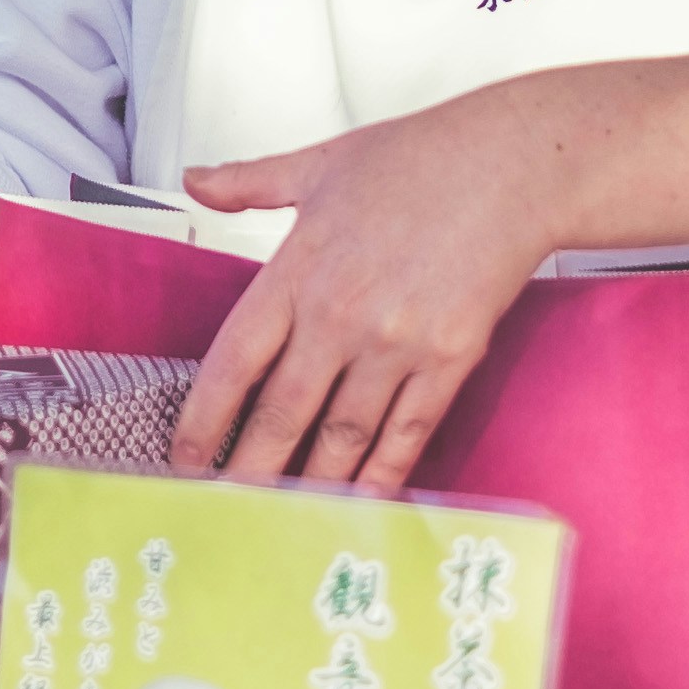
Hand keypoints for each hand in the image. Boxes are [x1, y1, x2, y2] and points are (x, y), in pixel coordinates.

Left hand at [176, 95, 557, 492]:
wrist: (506, 166)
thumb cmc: (412, 158)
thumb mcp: (318, 163)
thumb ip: (248, 182)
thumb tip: (194, 181)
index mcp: (298, 266)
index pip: (235, 359)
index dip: (204, 418)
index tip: (182, 461)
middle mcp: (339, 314)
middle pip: (282, 413)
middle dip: (248, 473)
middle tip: (222, 520)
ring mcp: (396, 344)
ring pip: (341, 437)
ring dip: (309, 488)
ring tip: (282, 530)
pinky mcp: (448, 361)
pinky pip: (405, 435)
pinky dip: (380, 477)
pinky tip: (359, 507)